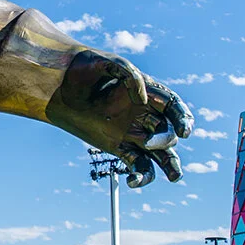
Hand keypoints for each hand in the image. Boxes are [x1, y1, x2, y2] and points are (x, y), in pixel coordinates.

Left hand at [46, 50, 193, 186]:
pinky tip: (133, 181)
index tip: (184, 131)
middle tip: (148, 143)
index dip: (183, 119)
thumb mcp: (106, 63)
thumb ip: (129, 74)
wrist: (60, 85)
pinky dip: (140, 176)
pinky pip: (138, 165)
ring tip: (174, 176)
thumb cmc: (84, 68)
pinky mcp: (120, 147)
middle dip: (165, 140)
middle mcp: (145, 114)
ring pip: (161, 153)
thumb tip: (143, 97)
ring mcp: (134, 132)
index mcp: (148, 92)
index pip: (173, 107)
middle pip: (168, 131)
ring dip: (171, 165)